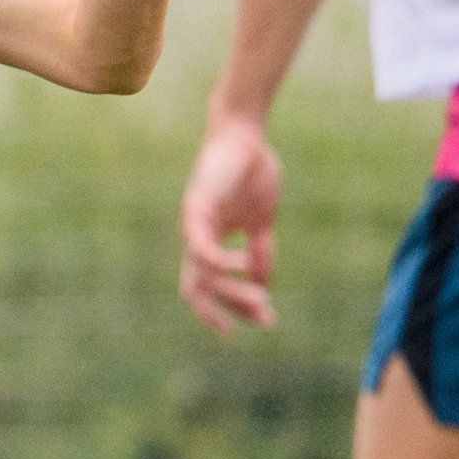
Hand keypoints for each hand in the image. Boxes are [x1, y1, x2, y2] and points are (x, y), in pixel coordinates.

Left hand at [180, 112, 285, 333]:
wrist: (246, 136)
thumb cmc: (252, 173)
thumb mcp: (261, 220)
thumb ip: (260, 251)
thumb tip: (263, 282)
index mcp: (211, 242)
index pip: (211, 286)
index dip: (231, 308)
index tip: (264, 322)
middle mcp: (196, 238)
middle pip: (198, 289)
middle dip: (228, 310)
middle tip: (264, 319)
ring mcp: (193, 224)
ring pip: (203, 273)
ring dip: (232, 291)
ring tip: (260, 297)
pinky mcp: (196, 207)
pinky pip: (201, 245)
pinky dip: (221, 261)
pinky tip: (244, 266)